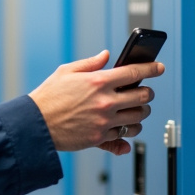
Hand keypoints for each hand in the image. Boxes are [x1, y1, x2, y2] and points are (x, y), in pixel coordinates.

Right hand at [28, 50, 163, 155]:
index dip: (151, 68)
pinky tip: (126, 130)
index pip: (134, 72)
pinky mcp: (99, 138)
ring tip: (136, 111)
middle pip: (142, 97)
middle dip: (147, 94)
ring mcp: (104, 121)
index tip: (159, 68)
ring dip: (141, 114)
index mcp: (98, 81)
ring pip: (138, 119)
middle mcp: (105, 102)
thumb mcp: (66, 71)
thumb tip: (106, 55)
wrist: (35, 125)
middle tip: (144, 93)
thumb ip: (90, 63)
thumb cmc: (48, 97)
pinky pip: (124, 137)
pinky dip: (128, 134)